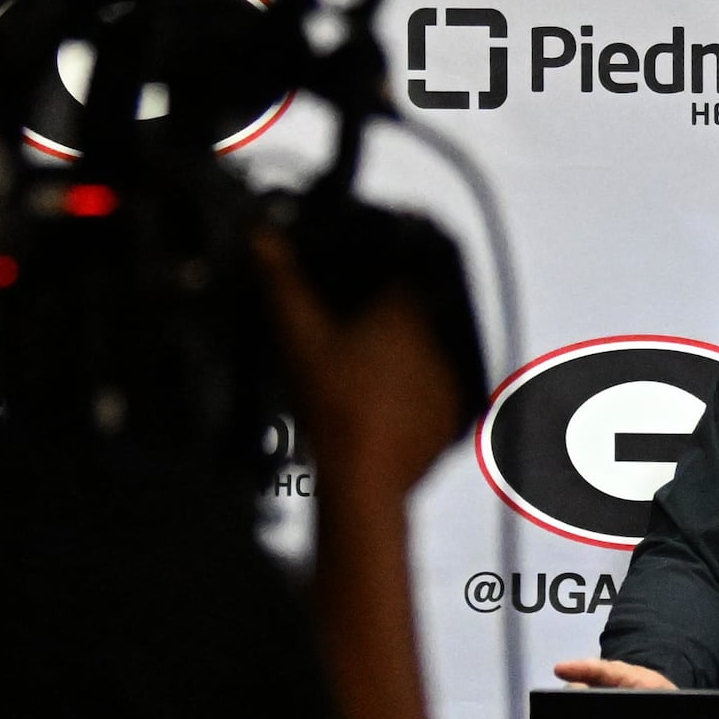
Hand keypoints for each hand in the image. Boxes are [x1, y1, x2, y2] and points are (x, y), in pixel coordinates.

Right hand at [253, 229, 465, 493]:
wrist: (363, 479)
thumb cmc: (334, 405)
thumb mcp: (298, 337)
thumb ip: (282, 282)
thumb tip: (263, 239)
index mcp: (411, 309)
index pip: (415, 262)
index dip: (389, 261)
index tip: (367, 272)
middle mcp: (443, 337)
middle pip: (425, 304)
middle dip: (395, 308)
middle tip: (359, 323)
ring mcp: (453, 377)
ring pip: (434, 345)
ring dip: (408, 348)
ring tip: (368, 363)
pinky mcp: (454, 413)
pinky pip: (438, 386)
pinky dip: (416, 387)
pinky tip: (384, 397)